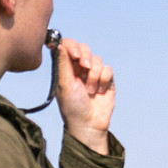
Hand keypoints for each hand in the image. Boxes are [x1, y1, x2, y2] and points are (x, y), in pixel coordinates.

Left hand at [55, 38, 115, 154]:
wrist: (88, 124)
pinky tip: (99, 91)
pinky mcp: (106, 81)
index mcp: (66, 67)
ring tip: (90, 90)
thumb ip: (62, 63)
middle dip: (85, 57)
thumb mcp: (64, 83)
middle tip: (84, 68)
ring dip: (94, 75)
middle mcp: (80, 68)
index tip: (74, 54)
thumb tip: (58, 43)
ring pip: (97, 60)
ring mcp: (94, 74)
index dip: (72, 46)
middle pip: (84, 48)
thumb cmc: (72, 107)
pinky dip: (104, 80)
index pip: (69, 46)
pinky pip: (108, 70)